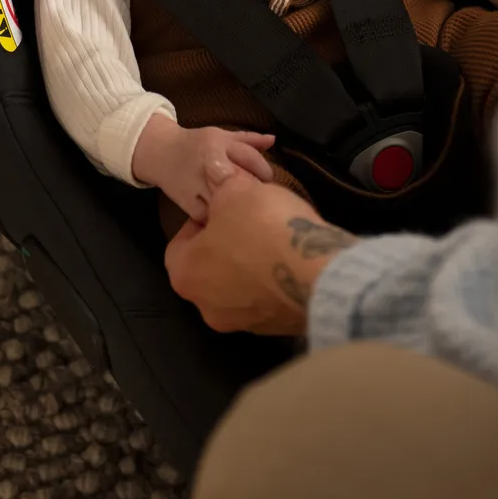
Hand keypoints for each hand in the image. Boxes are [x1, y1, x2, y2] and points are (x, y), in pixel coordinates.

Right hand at [131, 113, 274, 223]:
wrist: (161, 153)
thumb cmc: (196, 143)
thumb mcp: (221, 135)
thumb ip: (249, 139)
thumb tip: (274, 140)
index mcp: (218, 144)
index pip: (248, 157)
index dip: (263, 169)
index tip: (268, 179)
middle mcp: (207, 164)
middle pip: (238, 180)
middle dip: (253, 189)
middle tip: (261, 196)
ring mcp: (196, 185)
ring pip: (223, 200)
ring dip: (236, 205)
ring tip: (247, 210)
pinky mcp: (187, 202)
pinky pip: (208, 216)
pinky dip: (218, 218)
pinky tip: (227, 219)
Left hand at [165, 171, 356, 334]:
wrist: (318, 272)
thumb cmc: (263, 228)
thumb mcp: (236, 189)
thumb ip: (222, 181)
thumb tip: (217, 170)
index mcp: (185, 276)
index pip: (179, 244)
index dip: (200, 219)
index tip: (221, 206)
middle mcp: (206, 307)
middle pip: (209, 266)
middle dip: (226, 241)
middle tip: (247, 218)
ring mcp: (242, 323)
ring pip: (238, 284)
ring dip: (250, 262)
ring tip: (273, 236)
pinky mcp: (275, 328)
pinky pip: (266, 296)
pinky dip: (273, 278)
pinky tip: (290, 256)